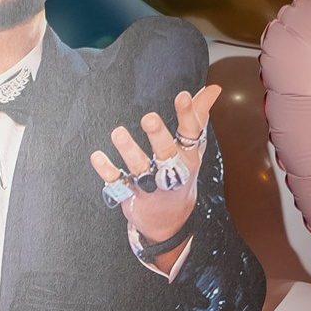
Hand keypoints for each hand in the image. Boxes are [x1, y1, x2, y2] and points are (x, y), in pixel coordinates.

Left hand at [90, 84, 221, 247]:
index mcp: (188, 156)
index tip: (183, 96)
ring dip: (129, 151)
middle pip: (166, 153)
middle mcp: (171, 171)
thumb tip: (214, 88)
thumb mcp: (194, 149)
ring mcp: (151, 186)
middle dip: (158, 136)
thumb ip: (199, 116)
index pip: (191, 134)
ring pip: (140, 168)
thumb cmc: (181, 175)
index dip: (188, 115)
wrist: (170, 222)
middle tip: (148, 117)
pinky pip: (118, 184)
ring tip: (118, 133)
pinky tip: (97, 156)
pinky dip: (107, 171)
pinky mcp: (131, 197)